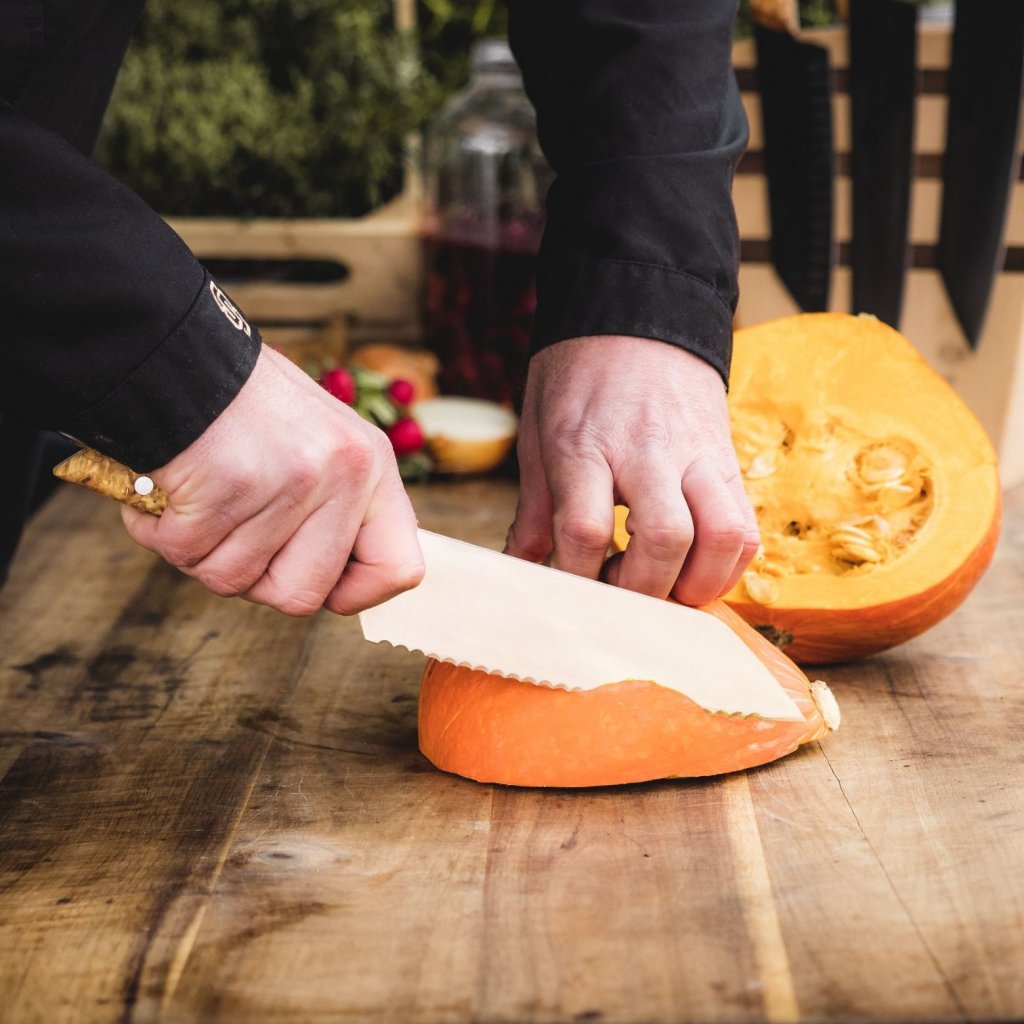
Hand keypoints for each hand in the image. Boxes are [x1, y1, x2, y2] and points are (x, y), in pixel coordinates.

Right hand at [121, 345, 422, 614]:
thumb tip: (335, 585)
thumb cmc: (243, 409)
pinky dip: (161, 533)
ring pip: (235, 580)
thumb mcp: (320, 444)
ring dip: (200, 552)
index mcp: (373, 466)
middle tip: (232, 537)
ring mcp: (291, 481)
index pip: (400, 569)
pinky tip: (166, 493)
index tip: (317, 580)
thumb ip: (336, 509)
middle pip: (303, 596)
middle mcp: (344, 474)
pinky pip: (188, 553)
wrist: (177, 351)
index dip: (355, 593)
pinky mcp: (231, 484)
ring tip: (198, 500)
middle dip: (255, 580)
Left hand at [505, 336, 758, 604]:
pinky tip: (695, 568)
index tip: (573, 586)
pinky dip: (727, 565)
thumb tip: (521, 566)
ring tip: (664, 585)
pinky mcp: (726, 462)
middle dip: (643, 589)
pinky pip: (746, 527)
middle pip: (665, 540)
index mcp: (586, 445)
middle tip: (621, 590)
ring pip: (722, 537)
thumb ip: (535, 508)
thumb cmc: (578, 376)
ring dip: (697, 583)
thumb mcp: (538, 433)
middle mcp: (647, 452)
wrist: (637, 315)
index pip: (586, 530)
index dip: (578, 576)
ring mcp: (695, 456)